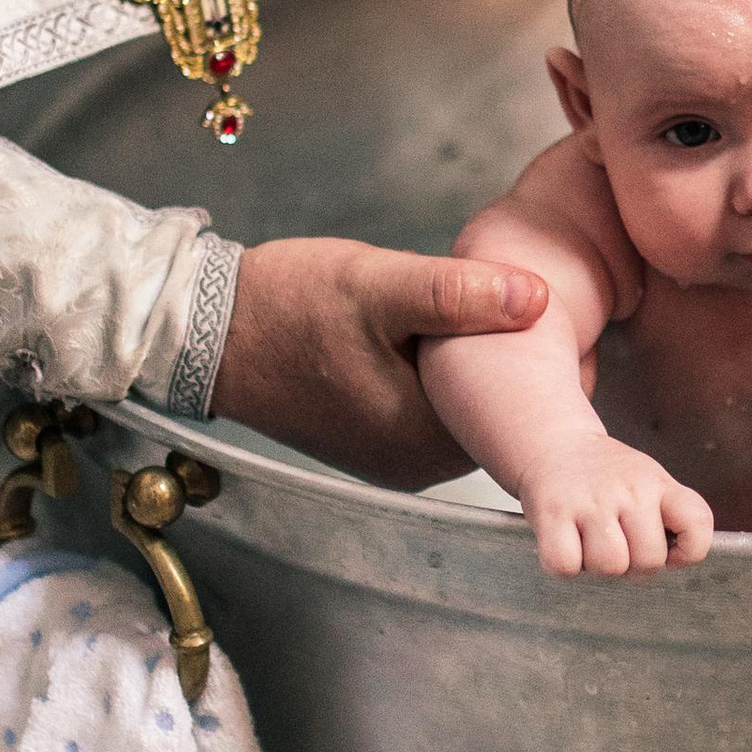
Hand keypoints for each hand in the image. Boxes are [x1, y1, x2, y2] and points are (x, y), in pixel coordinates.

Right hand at [211, 238, 550, 489]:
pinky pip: (430, 410)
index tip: (543, 308)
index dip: (539, 353)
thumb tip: (536, 299)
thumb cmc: (287, 306)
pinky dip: (436, 375)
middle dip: (504, 358)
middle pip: (495, 410)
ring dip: (469, 365)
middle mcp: (416, 465)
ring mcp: (393, 459)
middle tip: (502, 298)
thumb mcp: (380, 287)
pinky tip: (425, 336)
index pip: (522, 406)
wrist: (208, 329)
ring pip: (463, 408)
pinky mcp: (374, 444)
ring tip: (464, 311)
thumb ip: (459, 294)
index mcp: (426, 439)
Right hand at [519, 437, 713, 578]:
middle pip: (649, 559)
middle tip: (619, 547)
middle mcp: (629, 491)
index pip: (697, 522)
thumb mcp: (650, 480)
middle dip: (634, 567)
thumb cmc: (607, 475)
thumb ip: (670, 515)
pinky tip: (568, 543)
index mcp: (658, 484)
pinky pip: (566, 565)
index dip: (689, 551)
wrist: (558, 444)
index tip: (671, 552)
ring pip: (610, 566)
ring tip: (591, 541)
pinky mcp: (553, 514)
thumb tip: (674, 560)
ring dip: (598, 566)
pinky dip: (566, 565)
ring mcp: (591, 502)